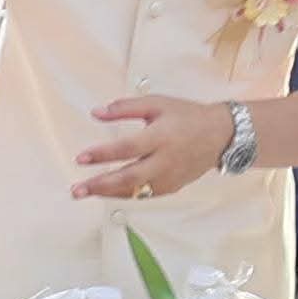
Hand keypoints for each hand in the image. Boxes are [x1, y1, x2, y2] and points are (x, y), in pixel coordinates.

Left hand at [71, 97, 232, 199]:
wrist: (220, 134)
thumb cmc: (187, 117)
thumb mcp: (156, 103)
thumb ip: (125, 108)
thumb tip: (97, 112)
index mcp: (161, 137)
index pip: (127, 148)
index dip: (102, 154)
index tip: (81, 158)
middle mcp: (165, 160)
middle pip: (129, 178)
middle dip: (99, 185)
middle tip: (77, 189)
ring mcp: (170, 177)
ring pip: (135, 192)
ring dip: (108, 194)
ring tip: (86, 192)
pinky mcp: (172, 187)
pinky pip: (145, 195)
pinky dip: (126, 195)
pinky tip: (109, 192)